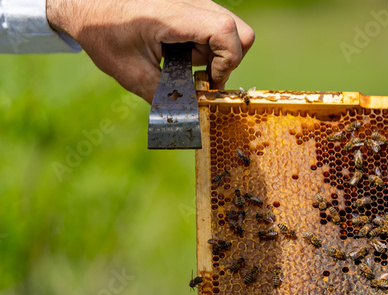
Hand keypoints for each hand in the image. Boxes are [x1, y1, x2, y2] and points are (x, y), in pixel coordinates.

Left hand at [46, 0, 254, 101]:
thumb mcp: (131, 73)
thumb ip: (165, 98)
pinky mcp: (190, 4)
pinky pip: (214, 26)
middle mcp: (190, 2)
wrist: (83, 2)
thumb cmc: (102, 31)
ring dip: (214, 54)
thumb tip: (189, 123)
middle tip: (202, 76)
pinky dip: (205, 45)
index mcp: (174, 15)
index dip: (227, 63)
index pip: (227, 34)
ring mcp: (192, 0)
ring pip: (229, 30)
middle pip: (239, 32)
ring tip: (183, 63)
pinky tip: (179, 52)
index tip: (207, 81)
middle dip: (228, 60)